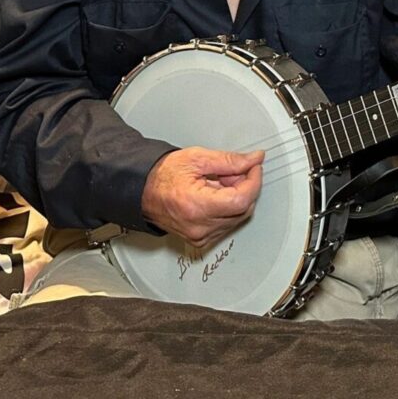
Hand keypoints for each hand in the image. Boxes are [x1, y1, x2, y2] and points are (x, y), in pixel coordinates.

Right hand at [141, 147, 263, 246]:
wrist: (142, 192)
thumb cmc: (163, 175)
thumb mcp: (197, 158)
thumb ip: (230, 160)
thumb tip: (255, 159)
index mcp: (197, 206)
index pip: (241, 200)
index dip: (254, 181)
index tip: (254, 166)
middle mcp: (199, 227)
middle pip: (242, 209)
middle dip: (245, 187)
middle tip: (234, 171)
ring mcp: (200, 237)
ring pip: (237, 218)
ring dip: (237, 197)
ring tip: (220, 182)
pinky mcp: (200, 240)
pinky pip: (227, 225)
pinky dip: (229, 208)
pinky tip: (217, 195)